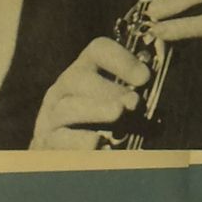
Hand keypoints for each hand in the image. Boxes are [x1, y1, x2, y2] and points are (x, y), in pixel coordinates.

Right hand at [29, 37, 149, 149]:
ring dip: (96, 110)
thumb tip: (155, 86)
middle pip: (79, 78)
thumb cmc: (101, 121)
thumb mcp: (118, 100)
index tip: (145, 78)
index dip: (122, 60)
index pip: (98, 50)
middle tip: (133, 102)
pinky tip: (98, 142)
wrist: (65, 150)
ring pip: (67, 108)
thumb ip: (136, 92)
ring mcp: (51, 115)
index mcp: (85, 69)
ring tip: (118, 114)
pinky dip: (80, 141)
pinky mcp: (46, 141)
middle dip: (109, 90)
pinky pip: (60, 139)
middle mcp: (65, 88)